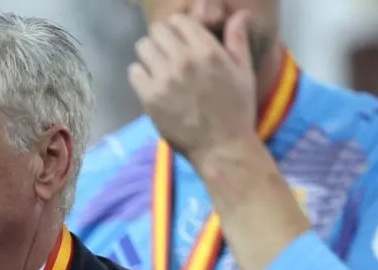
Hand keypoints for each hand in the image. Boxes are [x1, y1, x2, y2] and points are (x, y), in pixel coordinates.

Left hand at [128, 11, 258, 161]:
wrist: (222, 148)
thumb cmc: (237, 110)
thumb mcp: (244, 72)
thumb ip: (237, 40)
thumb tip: (239, 14)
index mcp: (207, 51)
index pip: (179, 21)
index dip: (178, 29)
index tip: (180, 41)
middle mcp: (184, 61)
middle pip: (157, 31)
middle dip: (162, 40)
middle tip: (168, 55)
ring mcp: (164, 79)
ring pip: (143, 47)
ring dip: (149, 55)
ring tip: (158, 68)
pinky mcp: (150, 98)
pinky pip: (134, 72)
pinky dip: (140, 75)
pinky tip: (151, 84)